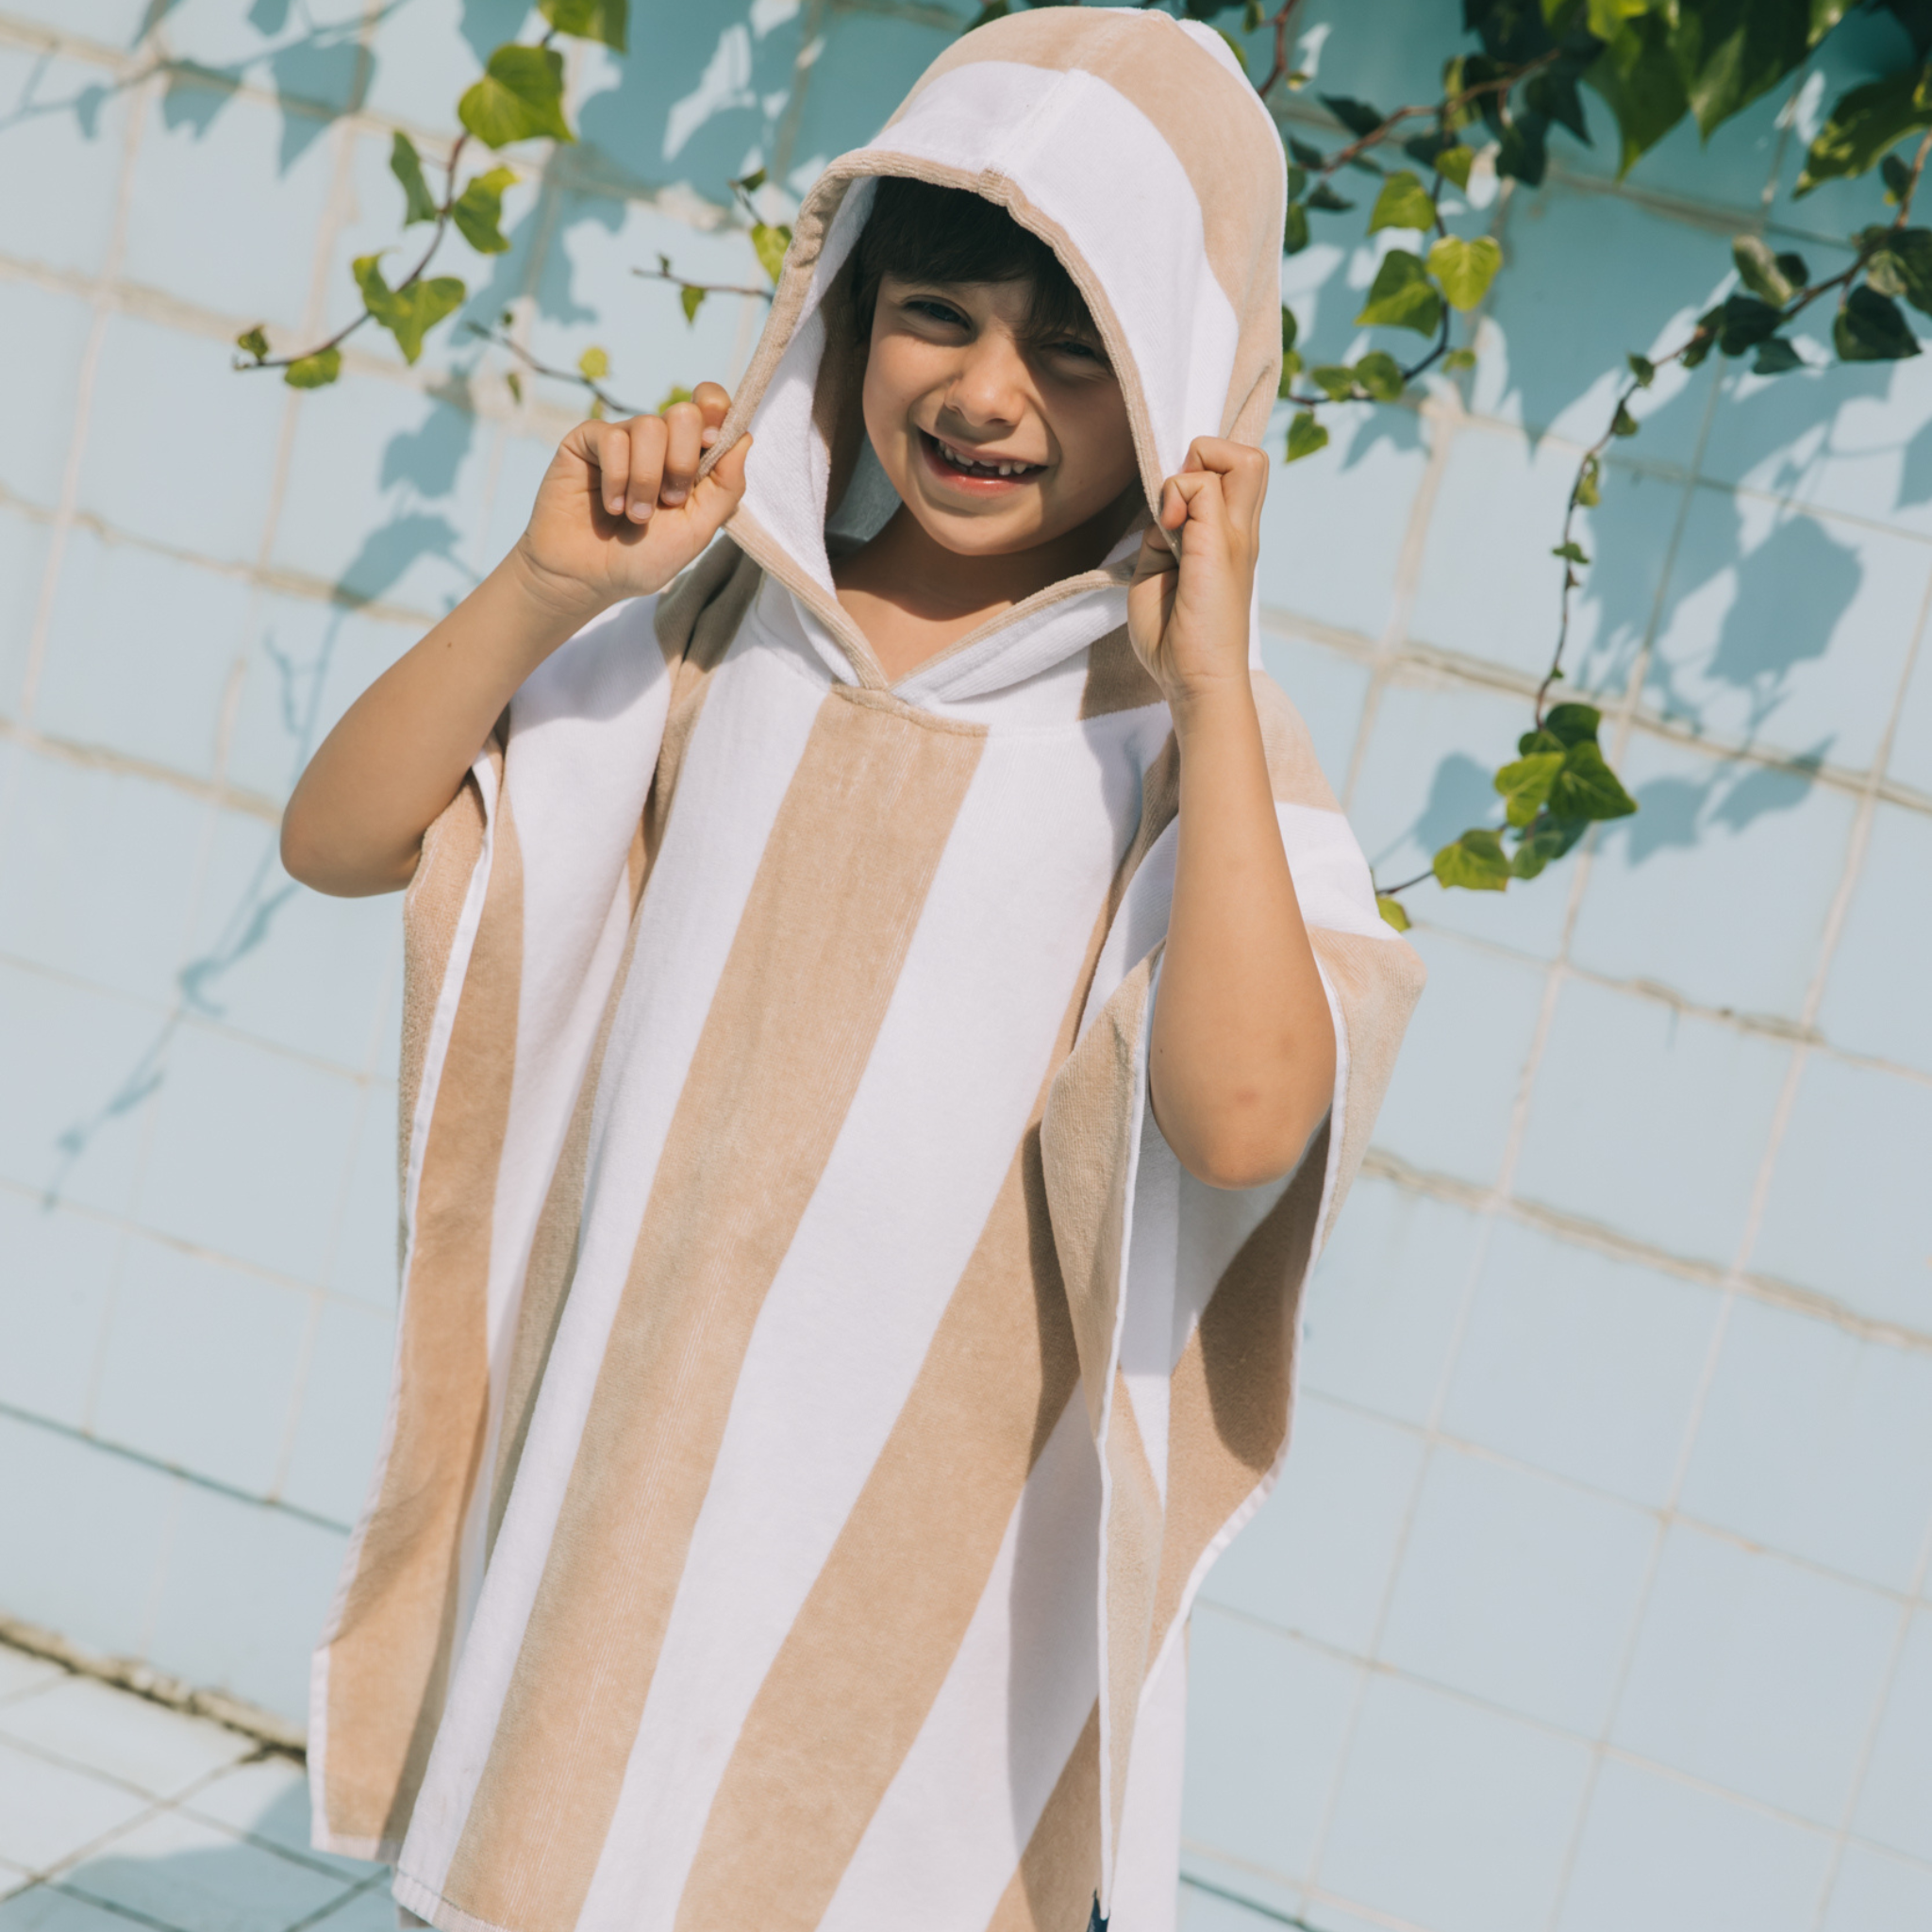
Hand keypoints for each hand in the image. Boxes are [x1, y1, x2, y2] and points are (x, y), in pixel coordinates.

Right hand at [513, 380, 751, 615]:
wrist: (588, 579)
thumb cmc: (643, 558)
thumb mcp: (697, 530)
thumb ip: (726, 487)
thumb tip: (745, 437)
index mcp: (690, 457)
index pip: (711, 406)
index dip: (717, 411)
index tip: (713, 441)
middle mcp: (659, 442)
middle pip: (685, 414)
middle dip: (682, 463)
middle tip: (670, 500)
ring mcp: (623, 438)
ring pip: (649, 427)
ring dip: (646, 481)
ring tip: (636, 515)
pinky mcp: (588, 441)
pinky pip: (613, 439)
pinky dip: (617, 479)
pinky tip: (612, 505)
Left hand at [1126, 436, 1267, 715]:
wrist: (1194, 682)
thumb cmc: (1174, 640)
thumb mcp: (1158, 571)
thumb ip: (1163, 534)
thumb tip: (1164, 508)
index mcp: (1229, 539)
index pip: (1236, 474)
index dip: (1202, 472)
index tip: (1171, 513)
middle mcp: (1240, 533)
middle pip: (1250, 457)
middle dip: (1207, 457)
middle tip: (1178, 504)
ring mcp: (1235, 538)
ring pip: (1242, 459)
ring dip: (1193, 474)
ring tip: (1171, 524)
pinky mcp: (1220, 547)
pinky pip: (1203, 485)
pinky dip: (1175, 494)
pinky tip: (1165, 534)